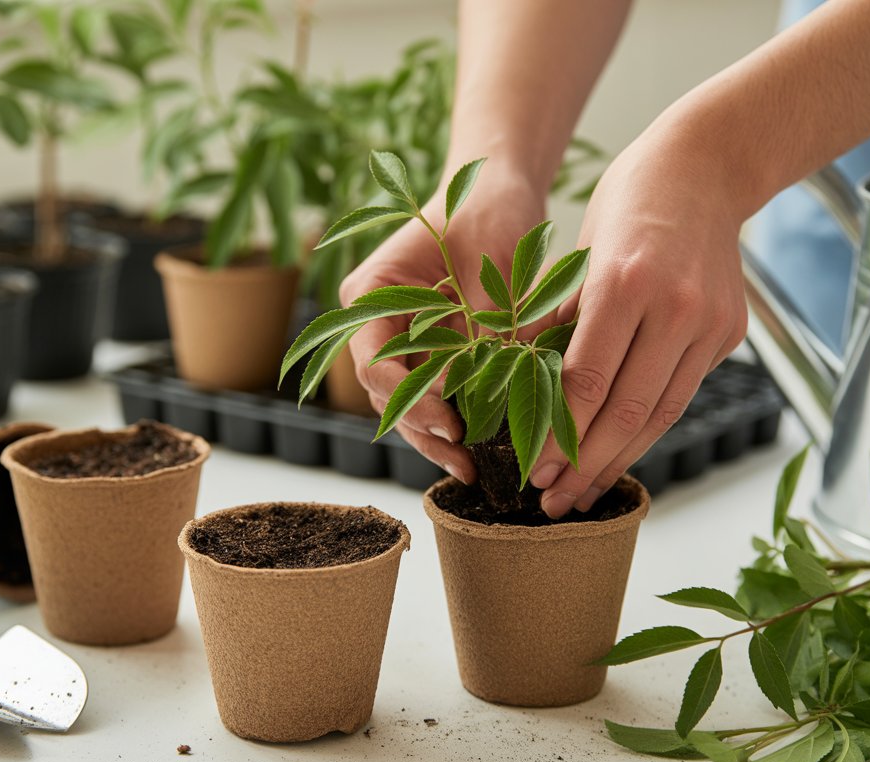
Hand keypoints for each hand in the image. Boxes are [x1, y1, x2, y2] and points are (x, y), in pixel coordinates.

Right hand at [339, 162, 545, 482]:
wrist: (499, 186)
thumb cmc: (486, 208)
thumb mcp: (488, 265)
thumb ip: (483, 327)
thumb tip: (492, 390)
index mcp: (370, 293)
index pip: (373, 361)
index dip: (407, 399)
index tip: (450, 421)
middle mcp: (376, 321)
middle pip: (385, 392)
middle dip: (423, 429)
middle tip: (465, 462)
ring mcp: (402, 338)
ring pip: (407, 401)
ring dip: (437, 435)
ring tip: (473, 468)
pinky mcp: (432, 349)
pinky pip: (436, 392)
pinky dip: (456, 416)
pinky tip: (482, 447)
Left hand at [529, 122, 748, 516]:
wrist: (706, 167)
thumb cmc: (628, 202)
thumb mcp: (577, 253)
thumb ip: (554, 323)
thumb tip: (520, 389)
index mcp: (624, 282)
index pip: (585, 380)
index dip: (556, 435)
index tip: (529, 469)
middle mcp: (674, 307)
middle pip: (626, 411)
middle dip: (585, 467)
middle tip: (553, 503)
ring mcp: (709, 323)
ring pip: (661, 414)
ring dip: (619, 461)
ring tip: (583, 493)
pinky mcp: (730, 333)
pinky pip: (682, 394)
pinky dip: (648, 430)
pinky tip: (620, 453)